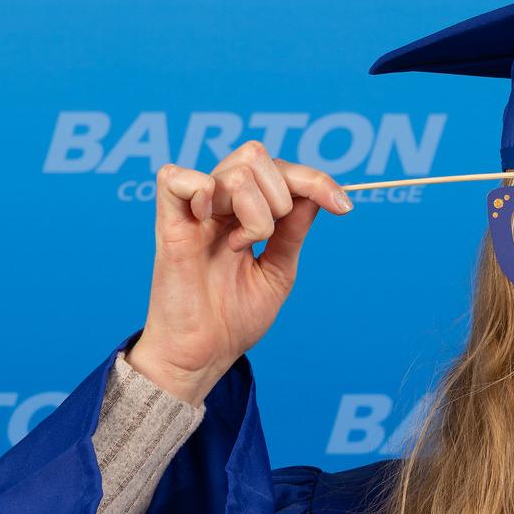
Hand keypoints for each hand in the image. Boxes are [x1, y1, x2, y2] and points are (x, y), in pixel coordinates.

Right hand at [126, 145, 353, 404]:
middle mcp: (218, 205)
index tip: (344, 207)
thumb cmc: (232, 320)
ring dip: (256, 212)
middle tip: (267, 240)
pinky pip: (176, 179)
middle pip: (256, 156)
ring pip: (236, 171)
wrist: (204, 357)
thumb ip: (293, 231)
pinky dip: (202, 192)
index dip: (315, 180)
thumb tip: (317, 195)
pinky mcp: (168, 225)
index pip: (280, 170)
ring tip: (241, 247)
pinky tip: (210, 222)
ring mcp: (194, 212)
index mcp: (242, 213)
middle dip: (282, 195)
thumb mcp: (278, 271)